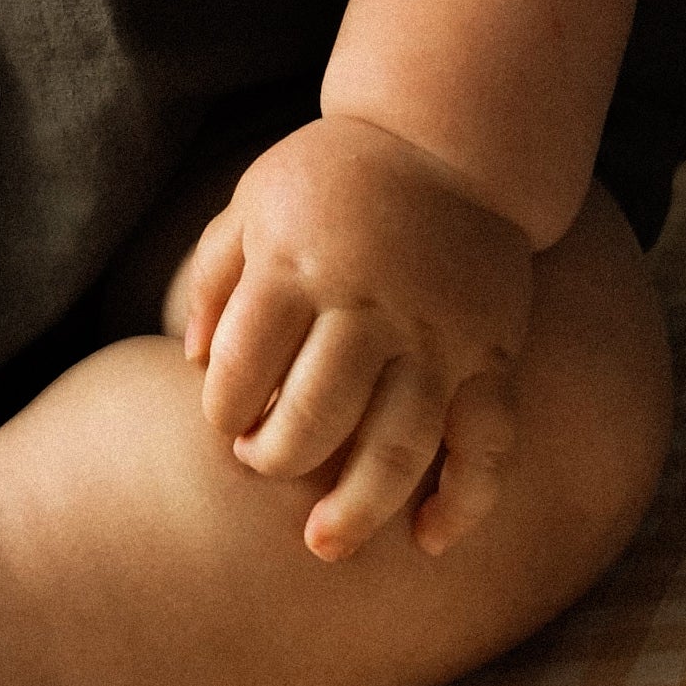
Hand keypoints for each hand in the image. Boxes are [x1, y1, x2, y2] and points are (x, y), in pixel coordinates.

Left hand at [183, 113, 532, 561]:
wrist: (448, 142)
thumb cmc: (332, 178)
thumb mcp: (254, 201)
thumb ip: (214, 275)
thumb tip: (195, 363)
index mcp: (299, 261)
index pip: (246, 365)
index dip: (225, 410)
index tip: (224, 425)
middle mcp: (370, 303)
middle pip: (316, 414)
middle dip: (277, 457)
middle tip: (260, 464)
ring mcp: (437, 334)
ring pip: (398, 446)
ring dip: (358, 507)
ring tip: (322, 543)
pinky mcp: (490, 355)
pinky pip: (485, 441)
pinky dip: (463, 499)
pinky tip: (427, 540)